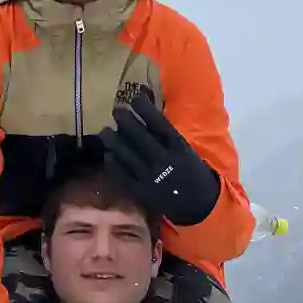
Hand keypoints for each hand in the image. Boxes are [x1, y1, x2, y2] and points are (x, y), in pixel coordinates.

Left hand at [98, 91, 219, 225]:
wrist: (198, 205)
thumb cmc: (190, 171)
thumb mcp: (185, 151)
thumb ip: (166, 136)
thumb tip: (146, 114)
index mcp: (178, 148)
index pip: (159, 123)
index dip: (145, 109)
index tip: (135, 97)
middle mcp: (164, 161)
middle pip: (140, 137)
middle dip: (126, 121)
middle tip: (116, 110)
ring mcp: (151, 177)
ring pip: (127, 155)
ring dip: (113, 141)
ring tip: (105, 131)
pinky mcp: (142, 192)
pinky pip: (123, 175)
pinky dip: (114, 164)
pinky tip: (108, 155)